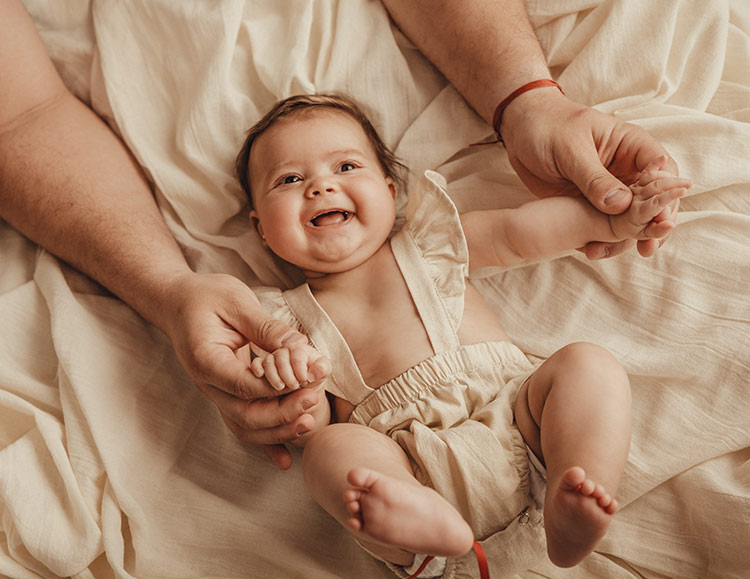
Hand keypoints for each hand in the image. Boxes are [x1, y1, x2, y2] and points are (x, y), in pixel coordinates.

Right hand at [156, 271, 321, 468]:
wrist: (177, 302)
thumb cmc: (205, 297)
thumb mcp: (235, 300)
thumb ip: (266, 327)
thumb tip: (300, 347)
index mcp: (206, 360)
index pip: (241, 384)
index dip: (275, 388)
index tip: (306, 380)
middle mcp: (208, 384)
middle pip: (244, 415)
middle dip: (281, 414)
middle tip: (314, 398)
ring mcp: (216, 394)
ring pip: (245, 427)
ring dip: (278, 431)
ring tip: (310, 422)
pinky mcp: (228, 395)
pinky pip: (245, 426)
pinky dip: (266, 444)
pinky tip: (286, 462)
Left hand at [500, 88, 683, 257]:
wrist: (521, 132)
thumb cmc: (548, 126)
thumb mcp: (571, 148)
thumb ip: (595, 177)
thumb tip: (622, 206)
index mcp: (633, 146)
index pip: (663, 172)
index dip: (667, 197)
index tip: (660, 220)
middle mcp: (628, 170)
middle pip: (654, 202)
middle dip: (653, 226)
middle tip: (647, 247)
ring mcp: (611, 190)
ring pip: (631, 219)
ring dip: (625, 239)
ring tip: (607, 252)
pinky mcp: (591, 205)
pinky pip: (604, 226)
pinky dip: (600, 240)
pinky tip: (590, 251)